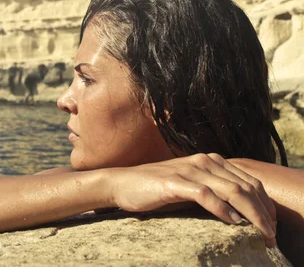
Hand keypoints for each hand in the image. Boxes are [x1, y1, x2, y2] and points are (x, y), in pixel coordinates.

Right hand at [109, 153, 276, 246]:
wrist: (123, 183)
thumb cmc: (155, 187)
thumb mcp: (189, 183)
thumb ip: (212, 188)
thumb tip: (239, 210)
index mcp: (209, 160)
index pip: (249, 180)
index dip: (266, 204)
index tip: (272, 224)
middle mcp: (203, 161)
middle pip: (246, 186)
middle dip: (264, 212)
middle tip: (271, 234)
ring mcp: (189, 171)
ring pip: (232, 191)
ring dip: (252, 215)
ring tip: (260, 232)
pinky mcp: (175, 183)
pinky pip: (206, 196)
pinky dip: (223, 210)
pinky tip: (233, 223)